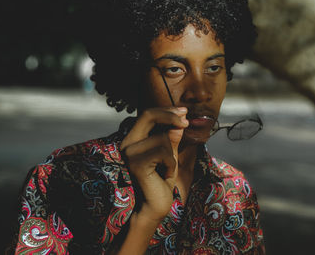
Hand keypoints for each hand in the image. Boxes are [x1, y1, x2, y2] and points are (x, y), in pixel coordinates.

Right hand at [119, 107, 188, 221]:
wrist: (156, 204)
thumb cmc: (163, 177)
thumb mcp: (170, 153)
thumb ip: (172, 137)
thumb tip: (180, 120)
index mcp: (133, 138)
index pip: (147, 115)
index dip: (166, 110)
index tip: (184, 111)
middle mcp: (127, 143)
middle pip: (148, 116)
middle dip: (170, 116)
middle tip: (187, 122)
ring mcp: (129, 153)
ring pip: (162, 138)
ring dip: (172, 154)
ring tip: (167, 168)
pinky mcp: (136, 163)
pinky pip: (164, 153)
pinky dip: (171, 164)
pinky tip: (166, 175)